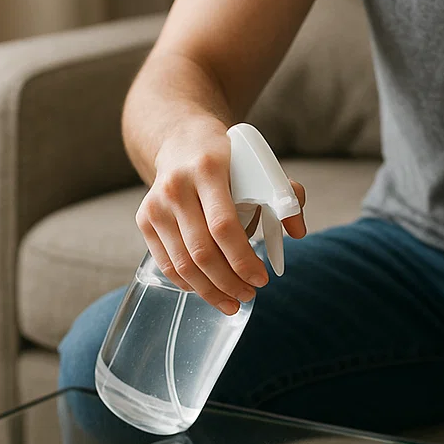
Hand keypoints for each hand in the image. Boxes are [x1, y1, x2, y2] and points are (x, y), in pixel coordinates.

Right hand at [136, 119, 305, 314]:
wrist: (183, 142)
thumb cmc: (230, 162)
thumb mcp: (260, 168)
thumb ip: (286, 196)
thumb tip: (297, 232)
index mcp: (208, 170)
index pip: (224, 226)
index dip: (243, 260)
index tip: (261, 279)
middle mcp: (176, 187)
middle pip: (203, 251)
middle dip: (229, 282)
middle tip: (249, 295)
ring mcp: (156, 205)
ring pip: (183, 264)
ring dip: (210, 291)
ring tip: (232, 302)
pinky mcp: (145, 219)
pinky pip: (166, 263)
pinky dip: (188, 284)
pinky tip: (208, 291)